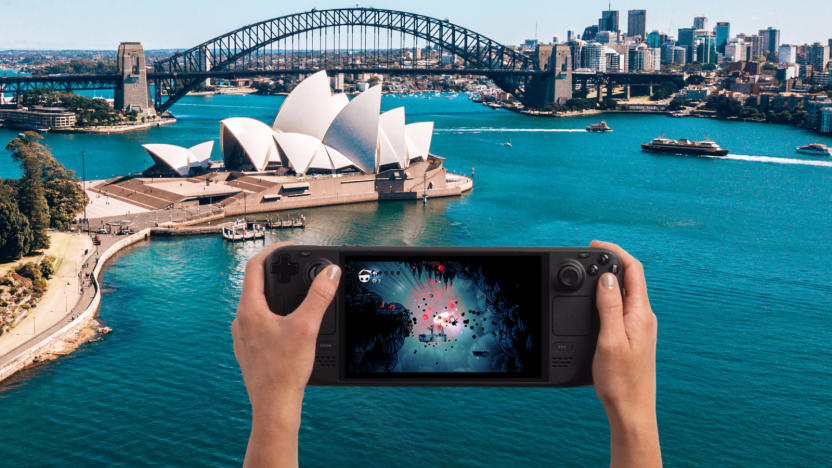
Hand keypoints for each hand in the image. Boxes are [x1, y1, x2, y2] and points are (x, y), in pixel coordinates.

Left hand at [232, 242, 340, 467]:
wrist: (273, 406)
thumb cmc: (284, 370)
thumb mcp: (307, 327)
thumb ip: (319, 296)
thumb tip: (331, 272)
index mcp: (249, 310)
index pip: (254, 267)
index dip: (272, 252)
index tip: (289, 248)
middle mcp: (241, 321)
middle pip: (255, 286)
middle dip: (276, 274)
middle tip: (295, 268)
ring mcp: (243, 337)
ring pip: (257, 306)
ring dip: (274, 296)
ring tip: (295, 295)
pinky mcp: (249, 350)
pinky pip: (259, 324)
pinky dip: (274, 316)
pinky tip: (289, 326)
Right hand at [590, 240, 660, 467]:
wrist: (632, 410)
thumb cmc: (621, 381)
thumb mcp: (610, 340)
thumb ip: (610, 306)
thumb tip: (608, 278)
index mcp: (641, 314)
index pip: (633, 270)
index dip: (615, 252)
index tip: (595, 244)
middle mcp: (644, 318)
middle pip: (630, 278)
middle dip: (610, 262)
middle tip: (588, 256)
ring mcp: (641, 327)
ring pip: (625, 293)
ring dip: (609, 280)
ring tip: (589, 274)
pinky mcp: (634, 337)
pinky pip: (622, 307)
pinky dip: (608, 297)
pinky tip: (596, 301)